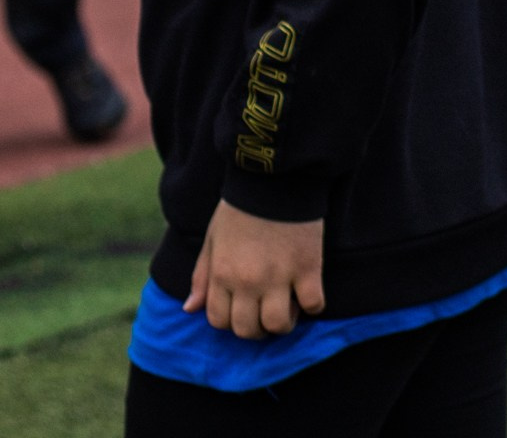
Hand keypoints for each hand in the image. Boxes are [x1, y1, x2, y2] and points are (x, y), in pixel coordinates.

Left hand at [184, 201, 324, 339]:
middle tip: (265, 315)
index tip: (243, 310)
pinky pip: (313, 303)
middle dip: (256, 329)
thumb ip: (202, 277)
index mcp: (221, 275)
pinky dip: (313, 306)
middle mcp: (247, 282)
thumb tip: (191, 309)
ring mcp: (279, 277)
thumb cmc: (240, 210)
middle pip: (248, 329)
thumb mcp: (212, 241)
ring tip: (288, 309)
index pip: (219, 321)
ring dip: (283, 323)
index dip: (231, 321)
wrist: (275, 180)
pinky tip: (310, 295)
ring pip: (278, 324)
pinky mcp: (308, 267)